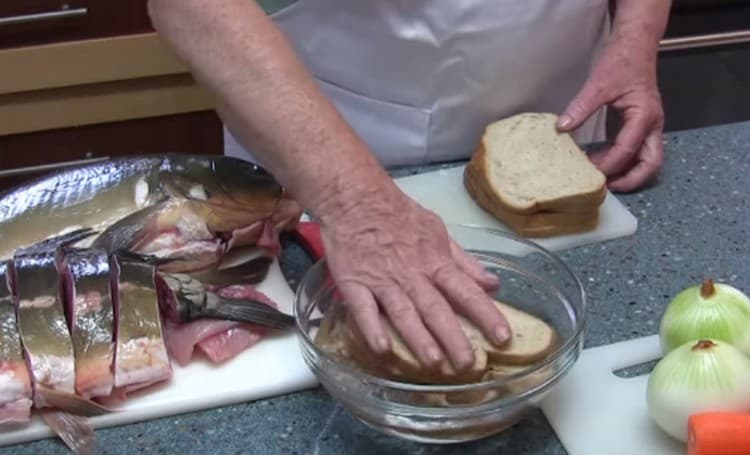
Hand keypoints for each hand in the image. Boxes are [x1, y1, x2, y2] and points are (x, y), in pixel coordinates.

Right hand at [320, 188, 509, 370]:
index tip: (502, 337)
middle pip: (436, 308)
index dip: (486, 314)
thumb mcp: (438, 231)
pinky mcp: (353, 283)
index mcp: (434, 261)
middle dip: (454, 337)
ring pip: (403, 312)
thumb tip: (493, 283)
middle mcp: (411, 274)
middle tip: (468, 364)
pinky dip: (372, 328)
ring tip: (434, 362)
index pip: (466, 291)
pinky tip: (382, 348)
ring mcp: (381, 280)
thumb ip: (464, 261)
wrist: (356, 198)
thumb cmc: (398, 215)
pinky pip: (363, 309)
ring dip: (418, 337)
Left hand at [557, 38, 664, 191]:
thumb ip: (581, 106)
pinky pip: (637, 150)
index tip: (588, 171)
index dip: (608, 165)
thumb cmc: (622, 60)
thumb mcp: (598, 83)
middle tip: (606, 188)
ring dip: (629, 173)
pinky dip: (623, 161)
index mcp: (644, 115)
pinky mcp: (641, 125)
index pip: (628, 149)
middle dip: (632, 180)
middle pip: (651, 163)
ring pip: (648, 159)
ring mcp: (649, 126)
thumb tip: (562, 127)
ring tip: (602, 179)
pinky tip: (601, 162)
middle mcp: (652, 124)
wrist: (635, 44)